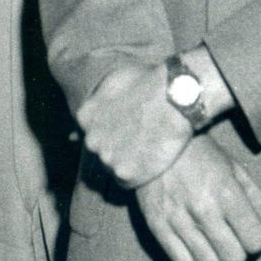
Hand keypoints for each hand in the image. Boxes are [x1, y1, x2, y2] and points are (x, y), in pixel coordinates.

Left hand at [76, 61, 192, 189]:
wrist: (175, 96)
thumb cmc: (150, 82)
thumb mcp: (116, 79)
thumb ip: (102, 95)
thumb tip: (98, 100)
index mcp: (85, 116)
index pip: (94, 131)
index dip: (113, 132)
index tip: (129, 129)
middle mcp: (90, 139)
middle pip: (102, 150)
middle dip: (119, 148)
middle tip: (142, 140)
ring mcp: (106, 158)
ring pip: (114, 167)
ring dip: (130, 162)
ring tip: (151, 149)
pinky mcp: (124, 173)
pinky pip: (127, 182)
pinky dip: (139, 176)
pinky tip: (153, 163)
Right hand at [134, 130, 260, 260]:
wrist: (154, 141)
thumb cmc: (202, 155)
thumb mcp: (237, 173)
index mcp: (227, 193)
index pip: (256, 241)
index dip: (256, 240)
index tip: (247, 230)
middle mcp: (203, 209)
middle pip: (234, 259)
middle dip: (237, 252)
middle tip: (229, 238)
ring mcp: (177, 219)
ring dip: (215, 258)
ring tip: (210, 242)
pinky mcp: (156, 226)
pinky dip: (191, 258)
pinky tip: (191, 243)